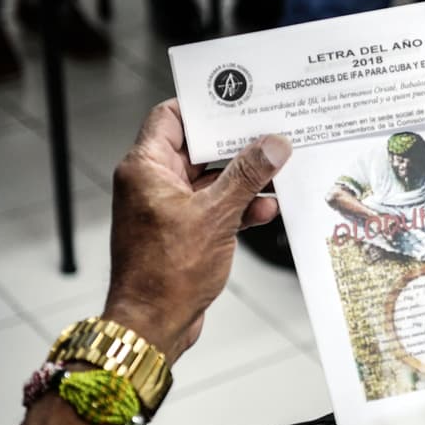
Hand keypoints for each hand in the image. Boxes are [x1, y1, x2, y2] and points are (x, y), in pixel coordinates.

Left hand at [103, 100, 291, 361]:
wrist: (153, 324)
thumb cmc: (166, 273)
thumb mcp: (215, 216)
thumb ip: (246, 177)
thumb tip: (272, 146)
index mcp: (146, 168)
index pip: (172, 117)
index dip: (204, 106)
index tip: (239, 100)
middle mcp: (153, 183)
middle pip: (199, 148)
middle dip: (237, 146)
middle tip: (271, 134)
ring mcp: (168, 208)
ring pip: (212, 180)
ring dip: (244, 180)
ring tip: (278, 174)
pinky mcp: (183, 231)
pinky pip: (215, 207)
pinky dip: (239, 207)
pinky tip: (266, 209)